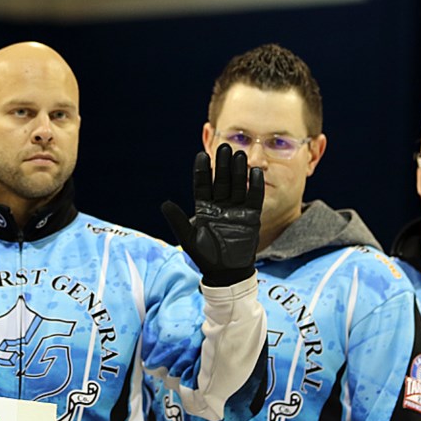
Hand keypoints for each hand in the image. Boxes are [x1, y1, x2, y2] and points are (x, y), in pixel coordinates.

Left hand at [161, 143, 263, 285]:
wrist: (227, 273)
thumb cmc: (205, 258)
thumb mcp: (189, 239)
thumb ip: (178, 221)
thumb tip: (165, 203)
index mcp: (204, 208)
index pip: (203, 184)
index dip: (203, 170)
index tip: (202, 155)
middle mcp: (220, 206)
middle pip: (221, 180)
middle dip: (222, 164)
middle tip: (224, 147)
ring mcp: (237, 210)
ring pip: (238, 185)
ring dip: (238, 170)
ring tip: (239, 154)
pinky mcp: (251, 217)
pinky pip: (254, 198)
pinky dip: (255, 186)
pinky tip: (255, 173)